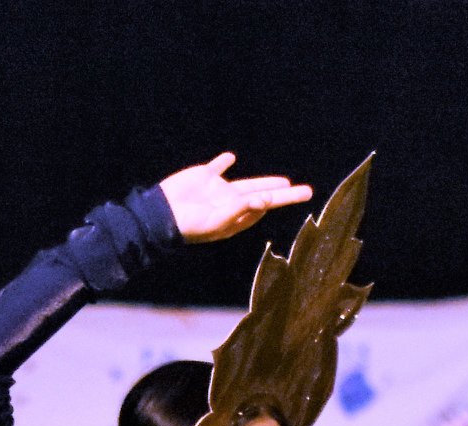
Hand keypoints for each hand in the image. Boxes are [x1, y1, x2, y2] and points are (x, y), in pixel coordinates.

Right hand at [159, 153, 312, 244]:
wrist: (161, 215)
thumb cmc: (190, 224)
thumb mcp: (219, 220)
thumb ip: (243, 208)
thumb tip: (268, 199)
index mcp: (235, 218)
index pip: (262, 208)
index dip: (276, 202)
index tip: (288, 195)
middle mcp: (230, 204)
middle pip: (263, 196)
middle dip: (284, 195)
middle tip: (306, 192)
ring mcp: (217, 190)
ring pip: (246, 183)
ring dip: (264, 182)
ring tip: (283, 182)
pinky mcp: (203, 176)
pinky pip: (217, 168)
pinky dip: (223, 163)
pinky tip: (229, 158)